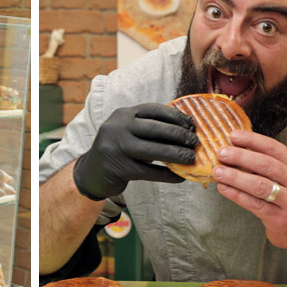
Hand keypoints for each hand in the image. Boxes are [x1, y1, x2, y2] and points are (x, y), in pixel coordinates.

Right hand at [73, 103, 198, 199]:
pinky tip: (180, 177)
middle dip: (180, 135)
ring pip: (153, 151)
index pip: (154, 110)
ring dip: (176, 154)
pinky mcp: (119, 169)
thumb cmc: (118, 150)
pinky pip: (149, 172)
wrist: (91, 172)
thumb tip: (187, 130)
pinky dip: (167, 175)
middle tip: (195, 142)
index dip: (176, 116)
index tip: (192, 125)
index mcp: (123, 114)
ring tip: (191, 158)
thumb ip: (150, 128)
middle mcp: (118, 128)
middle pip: (155, 129)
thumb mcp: (129, 132)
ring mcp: (117, 148)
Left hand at [213, 130, 286, 249]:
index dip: (252, 140)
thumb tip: (236, 148)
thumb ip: (269, 163)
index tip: (233, 136)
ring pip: (259, 186)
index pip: (274, 148)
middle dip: (241, 157)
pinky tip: (223, 187)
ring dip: (235, 177)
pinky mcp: (279, 218)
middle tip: (222, 153)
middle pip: (266, 165)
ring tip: (218, 171)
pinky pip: (253, 204)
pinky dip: (235, 194)